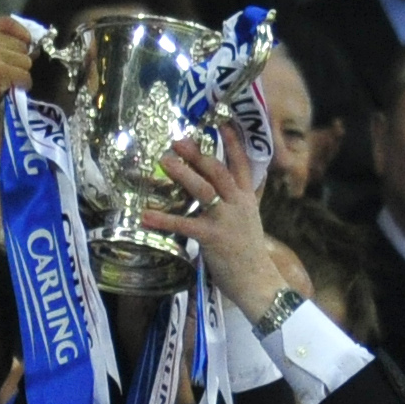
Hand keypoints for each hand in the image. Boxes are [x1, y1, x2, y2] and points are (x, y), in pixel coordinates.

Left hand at [145, 125, 288, 324]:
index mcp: (246, 199)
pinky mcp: (212, 238)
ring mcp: (225, 220)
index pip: (242, 164)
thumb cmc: (250, 254)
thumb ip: (243, 200)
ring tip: (164, 160)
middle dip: (198, 154)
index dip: (233, 142)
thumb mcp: (250, 220)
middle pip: (219, 171)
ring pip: (204, 190)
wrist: (259, 283)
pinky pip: (185, 224)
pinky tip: (145, 215)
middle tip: (178, 141)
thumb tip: (240, 184)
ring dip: (183, 173)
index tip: (223, 121)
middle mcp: (238, 204)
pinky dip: (164, 219)